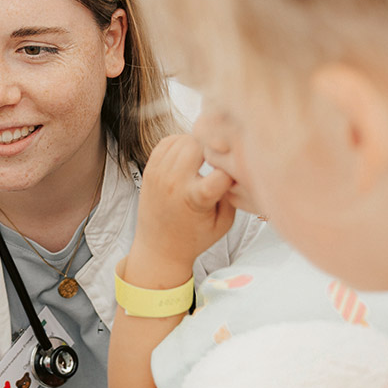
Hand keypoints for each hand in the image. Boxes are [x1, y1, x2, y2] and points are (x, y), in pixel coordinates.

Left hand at [129, 134, 235, 281]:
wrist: (159, 248)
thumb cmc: (194, 238)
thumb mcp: (223, 223)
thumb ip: (233, 194)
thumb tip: (237, 165)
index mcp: (195, 199)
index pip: (221, 170)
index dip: (232, 164)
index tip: (235, 168)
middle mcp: (175, 184)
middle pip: (198, 144)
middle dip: (213, 147)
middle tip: (219, 156)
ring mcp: (159, 176)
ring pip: (183, 139)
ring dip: (197, 144)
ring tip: (204, 157)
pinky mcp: (150, 171)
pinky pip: (167, 142)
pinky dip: (180, 143)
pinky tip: (188, 156)